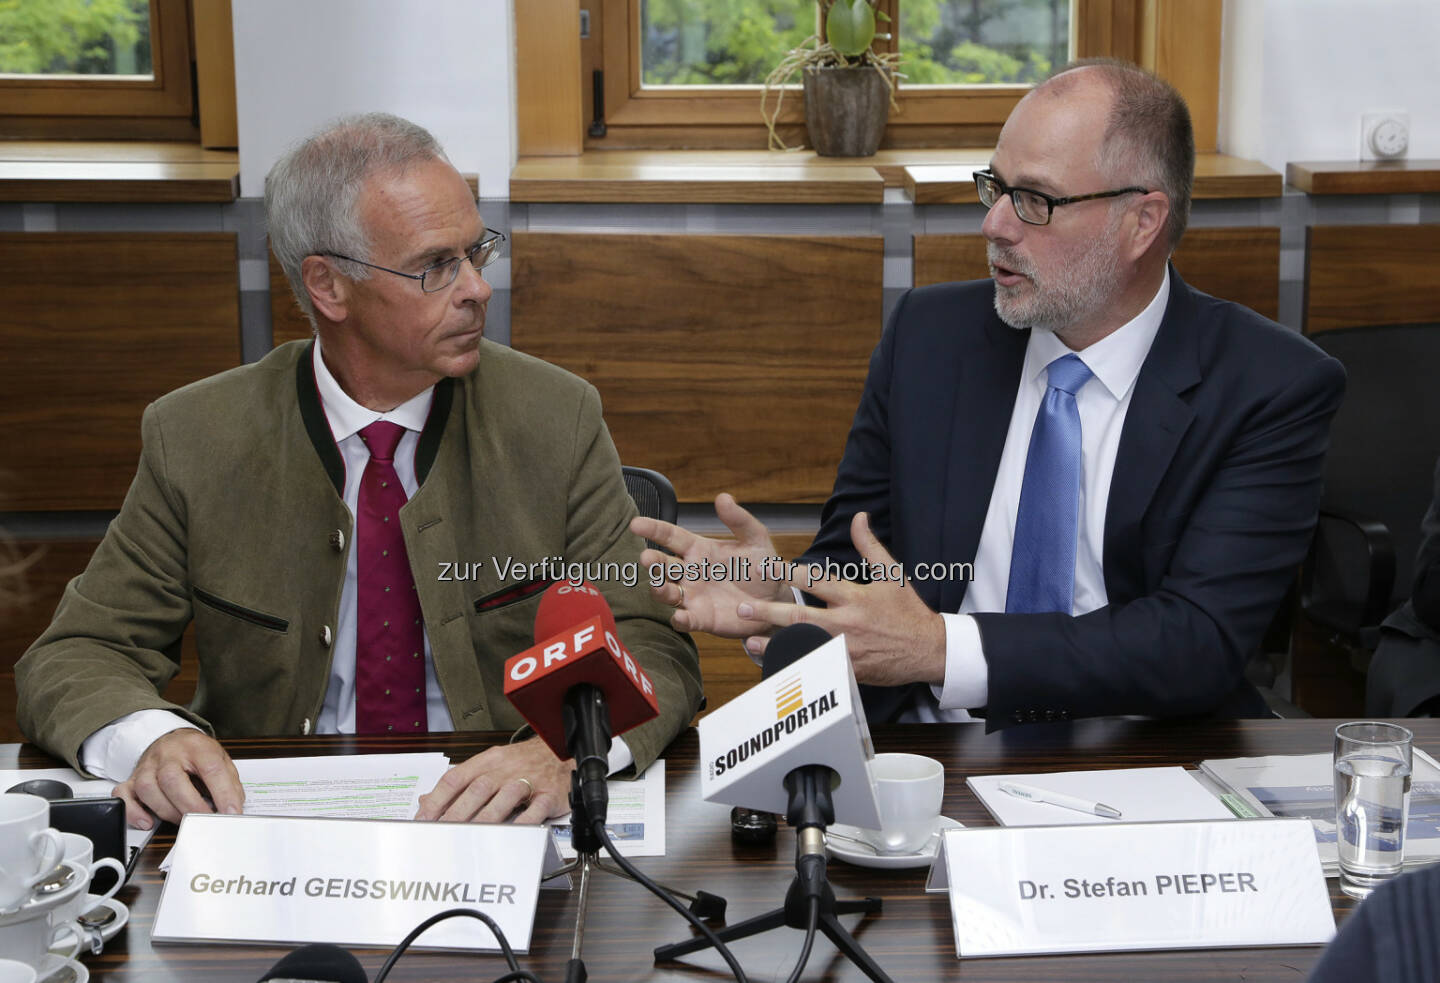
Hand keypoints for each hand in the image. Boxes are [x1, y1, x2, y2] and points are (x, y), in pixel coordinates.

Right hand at [113, 729, 243, 829]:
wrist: (172, 740)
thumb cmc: (197, 753)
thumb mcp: (220, 759)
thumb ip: (229, 782)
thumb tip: (234, 808)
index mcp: (196, 747)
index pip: (210, 768)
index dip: (223, 793)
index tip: (231, 812)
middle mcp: (168, 755)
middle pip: (172, 779)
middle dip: (191, 806)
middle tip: (204, 820)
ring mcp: (148, 766)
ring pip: (148, 789)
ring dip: (167, 811)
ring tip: (183, 820)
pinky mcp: (132, 779)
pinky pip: (124, 795)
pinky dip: (133, 812)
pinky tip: (147, 821)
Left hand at [415, 736, 571, 823]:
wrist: (561, 748)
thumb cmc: (524, 760)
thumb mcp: (490, 763)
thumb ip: (460, 783)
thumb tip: (427, 801)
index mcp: (488, 761)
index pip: (456, 778)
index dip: (438, 800)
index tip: (423, 819)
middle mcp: (506, 769)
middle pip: (477, 790)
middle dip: (457, 814)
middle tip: (442, 835)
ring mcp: (528, 780)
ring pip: (504, 798)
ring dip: (485, 819)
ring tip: (469, 838)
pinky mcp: (549, 794)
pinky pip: (535, 809)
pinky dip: (522, 823)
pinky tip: (510, 835)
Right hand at [630, 492, 789, 638]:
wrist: (777, 599)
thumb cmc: (762, 566)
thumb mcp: (755, 539)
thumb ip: (738, 520)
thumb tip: (723, 497)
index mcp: (699, 549)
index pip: (670, 536)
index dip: (653, 529)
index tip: (635, 523)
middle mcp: (690, 572)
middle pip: (663, 565)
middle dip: (653, 562)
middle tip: (647, 558)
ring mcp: (694, 597)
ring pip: (667, 593)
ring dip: (660, 589)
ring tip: (658, 585)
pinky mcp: (702, 619)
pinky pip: (685, 620)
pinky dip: (680, 620)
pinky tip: (679, 618)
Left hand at [736, 512, 946, 686]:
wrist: (928, 650)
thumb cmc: (907, 610)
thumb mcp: (891, 574)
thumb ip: (869, 546)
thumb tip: (859, 516)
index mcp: (854, 597)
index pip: (816, 581)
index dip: (790, 572)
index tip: (766, 566)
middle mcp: (846, 623)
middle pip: (801, 618)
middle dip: (769, 611)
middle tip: (742, 608)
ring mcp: (846, 650)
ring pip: (803, 647)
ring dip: (775, 644)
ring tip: (749, 641)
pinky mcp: (847, 670)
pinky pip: (816, 668)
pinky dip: (795, 666)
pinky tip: (774, 664)